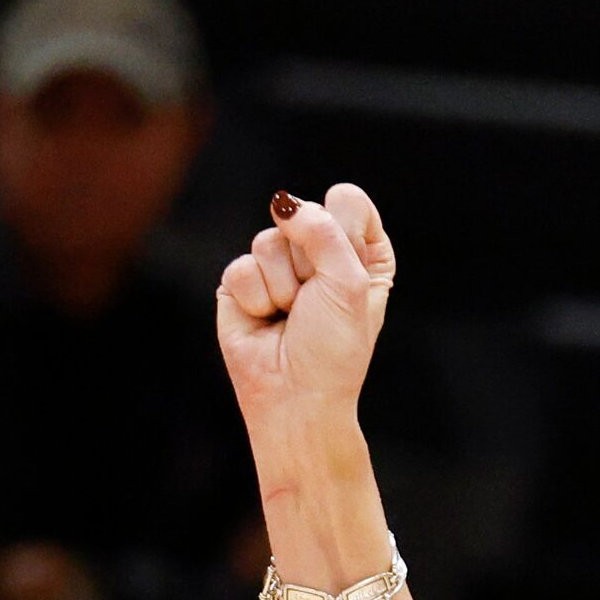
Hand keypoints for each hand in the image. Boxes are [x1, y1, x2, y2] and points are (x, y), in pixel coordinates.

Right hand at [215, 184, 397, 445]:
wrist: (294, 399)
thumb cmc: (332, 350)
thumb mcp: (349, 282)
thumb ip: (323, 230)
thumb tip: (282, 202)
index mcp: (359, 252)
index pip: (346, 200)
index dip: (344, 233)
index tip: (347, 275)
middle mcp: (317, 255)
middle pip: (304, 215)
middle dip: (309, 262)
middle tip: (313, 304)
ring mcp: (277, 268)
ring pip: (268, 240)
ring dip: (282, 286)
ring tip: (288, 317)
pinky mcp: (241, 285)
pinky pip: (241, 266)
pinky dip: (255, 299)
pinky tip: (265, 322)